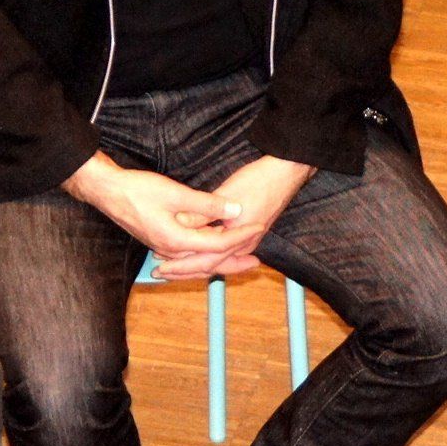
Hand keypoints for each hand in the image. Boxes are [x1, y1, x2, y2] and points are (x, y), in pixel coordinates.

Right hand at [64, 154, 245, 261]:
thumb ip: (207, 204)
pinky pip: (187, 258)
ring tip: (238, 261)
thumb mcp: (176, 193)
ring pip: (197, 263)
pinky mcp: (159, 242)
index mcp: (177, 240)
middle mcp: (170, 250)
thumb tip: (236, 209)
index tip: (259, 225)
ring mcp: (163, 248)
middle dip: (234, 263)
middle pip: (209, 263)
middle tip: (256, 263)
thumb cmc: (138, 190)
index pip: (218, 245)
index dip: (241, 235)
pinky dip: (203, 258)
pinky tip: (210, 252)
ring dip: (219, 262)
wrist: (107, 192)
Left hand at [150, 155, 313, 279]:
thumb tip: (178, 225)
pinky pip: (223, 251)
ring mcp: (247, 241)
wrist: (286, 172)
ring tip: (173, 268)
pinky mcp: (247, 232)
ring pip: (216, 260)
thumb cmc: (259, 181)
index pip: (205, 262)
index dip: (180, 266)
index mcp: (237, 240)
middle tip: (160, 274)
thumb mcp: (226, 194)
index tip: (160, 269)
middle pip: (210, 266)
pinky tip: (195, 252)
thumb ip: (202, 213)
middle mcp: (243, 246)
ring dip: (194, 264)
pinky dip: (206, 255)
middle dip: (184, 271)